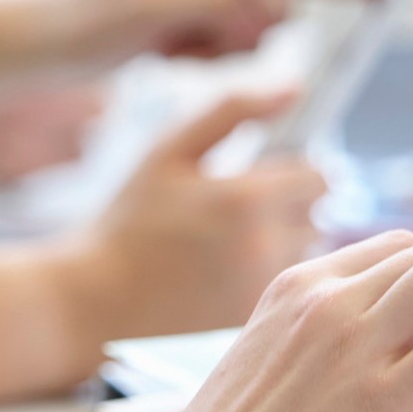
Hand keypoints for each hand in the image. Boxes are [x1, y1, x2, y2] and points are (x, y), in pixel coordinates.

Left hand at [44, 0, 377, 69]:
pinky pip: (236, 41)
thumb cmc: (89, 16)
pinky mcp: (204, 4)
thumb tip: (268, 6)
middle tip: (185, 41)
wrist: (49, 40)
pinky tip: (168, 51)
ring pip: (259, 25)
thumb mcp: (151, 6)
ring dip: (221, 47)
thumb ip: (216, 1)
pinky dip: (207, 55)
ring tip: (170, 46)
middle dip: (241, 30)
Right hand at [59, 91, 329, 346]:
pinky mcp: (255, 324)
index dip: (296, 174)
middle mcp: (265, 247)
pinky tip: (223, 283)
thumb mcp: (168, 153)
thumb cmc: (128, 222)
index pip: (319, 177)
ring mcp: (262, 292)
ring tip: (229, 251)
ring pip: (305, 258)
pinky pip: (285, 293)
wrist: (93, 303)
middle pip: (317, 218)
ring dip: (282, 248)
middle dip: (290, 212)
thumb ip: (233, 111)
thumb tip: (295, 87)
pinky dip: (265, 283)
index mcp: (247, 198)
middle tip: (241, 218)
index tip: (269, 181)